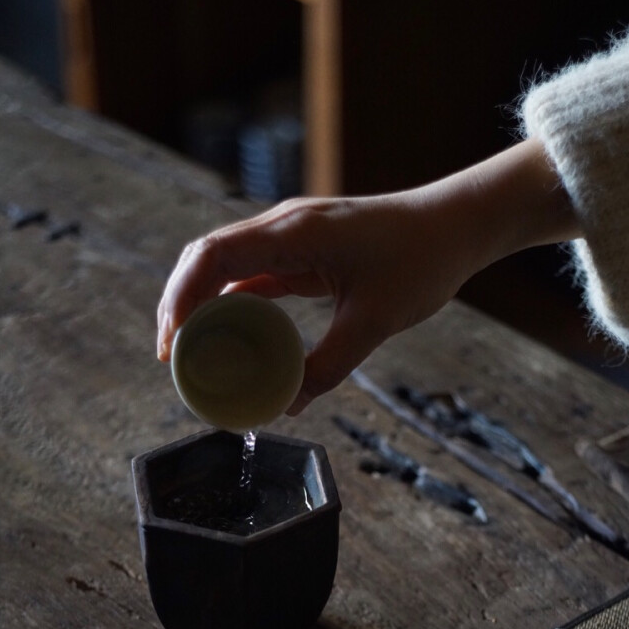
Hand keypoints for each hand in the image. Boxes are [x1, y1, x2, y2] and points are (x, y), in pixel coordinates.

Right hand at [156, 139, 576, 413]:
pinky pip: (255, 277)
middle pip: (206, 260)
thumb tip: (289, 404)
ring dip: (204, 307)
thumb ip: (330, 365)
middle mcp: (284, 227)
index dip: (181, 299)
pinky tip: (231, 341)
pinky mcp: (304, 251)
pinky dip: (235, 307)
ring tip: (193, 356)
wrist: (456, 224)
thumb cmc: (422, 260)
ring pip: (226, 268)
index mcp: (294, 233)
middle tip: (171, 359)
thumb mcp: (376, 321)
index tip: (171, 345)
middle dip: (179, 307)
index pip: (213, 258)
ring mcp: (291, 237)